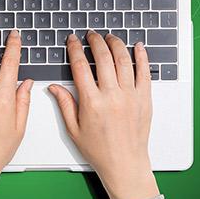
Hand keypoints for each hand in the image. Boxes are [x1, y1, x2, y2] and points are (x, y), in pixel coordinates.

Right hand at [48, 32, 158, 198]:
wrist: (125, 164)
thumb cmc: (99, 150)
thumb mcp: (74, 129)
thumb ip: (65, 104)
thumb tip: (54, 87)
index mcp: (92, 103)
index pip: (80, 66)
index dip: (75, 49)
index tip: (73, 41)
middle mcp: (112, 96)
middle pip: (103, 58)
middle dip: (95, 41)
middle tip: (91, 34)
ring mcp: (130, 96)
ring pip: (124, 60)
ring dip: (116, 44)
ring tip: (109, 37)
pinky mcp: (145, 99)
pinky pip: (144, 72)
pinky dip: (142, 56)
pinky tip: (138, 47)